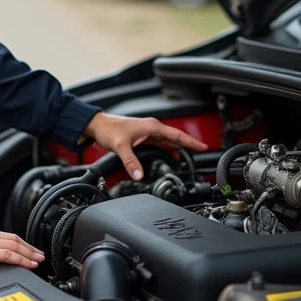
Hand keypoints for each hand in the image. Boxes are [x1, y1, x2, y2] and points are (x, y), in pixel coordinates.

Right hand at [0, 225, 44, 271]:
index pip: (6, 236)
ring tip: (38, 260)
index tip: (31, 250)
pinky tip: (27, 263)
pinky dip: (20, 258)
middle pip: (14, 239)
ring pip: (13, 245)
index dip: (22, 243)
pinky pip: (5, 255)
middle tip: (40, 255)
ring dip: (29, 253)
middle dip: (30, 248)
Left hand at [80, 113, 208, 180]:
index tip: (203, 147)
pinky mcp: (142, 137)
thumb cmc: (108, 129)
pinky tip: (170, 155)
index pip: (176, 135)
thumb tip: (139, 174)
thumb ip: (130, 161)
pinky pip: (160, 143)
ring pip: (168, 140)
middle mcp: (151, 128)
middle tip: (201, 153)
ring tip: (188, 157)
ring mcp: (147, 132)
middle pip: (175, 137)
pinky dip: (168, 149)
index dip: (190, 141)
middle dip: (188, 145)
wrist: (97, 125)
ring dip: (178, 148)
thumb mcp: (120, 146)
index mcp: (151, 126)